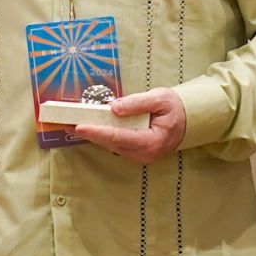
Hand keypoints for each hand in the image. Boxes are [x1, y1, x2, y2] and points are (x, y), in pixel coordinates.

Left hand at [70, 87, 186, 162]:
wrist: (188, 120)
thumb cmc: (175, 108)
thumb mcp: (159, 98)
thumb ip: (137, 103)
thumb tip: (113, 108)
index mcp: (152, 142)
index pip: (119, 137)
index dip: (97, 132)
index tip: (80, 127)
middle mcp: (144, 154)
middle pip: (111, 143)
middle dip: (91, 133)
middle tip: (68, 123)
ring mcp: (140, 156)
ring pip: (111, 145)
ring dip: (94, 134)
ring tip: (75, 123)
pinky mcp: (135, 153)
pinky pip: (115, 144)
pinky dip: (103, 135)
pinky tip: (91, 127)